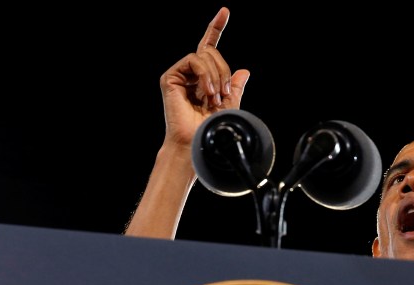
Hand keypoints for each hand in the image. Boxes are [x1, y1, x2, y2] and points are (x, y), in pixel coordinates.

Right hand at [159, 7, 250, 148]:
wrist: (197, 143)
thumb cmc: (212, 129)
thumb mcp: (230, 105)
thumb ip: (235, 87)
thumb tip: (244, 71)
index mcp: (203, 78)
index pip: (209, 48)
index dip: (216, 28)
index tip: (224, 11)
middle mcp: (190, 74)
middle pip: (212, 52)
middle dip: (224, 71)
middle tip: (224, 94)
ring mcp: (179, 74)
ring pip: (204, 55)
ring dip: (216, 75)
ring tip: (214, 98)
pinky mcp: (170, 78)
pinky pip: (193, 60)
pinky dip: (205, 75)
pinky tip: (206, 92)